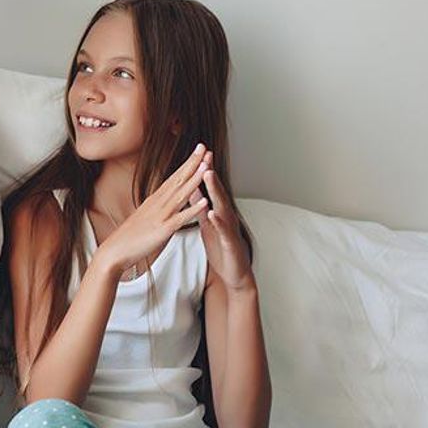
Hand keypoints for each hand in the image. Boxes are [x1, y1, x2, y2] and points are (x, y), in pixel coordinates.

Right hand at [95, 144, 211, 277]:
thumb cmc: (129, 237)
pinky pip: (181, 218)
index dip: (187, 163)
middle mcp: (158, 203)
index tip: (197, 151)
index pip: (174, 177)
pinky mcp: (163, 230)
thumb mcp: (145, 216)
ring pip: (181, 194)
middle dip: (193, 163)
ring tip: (207, 165)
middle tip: (204, 147)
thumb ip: (156, 207)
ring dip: (195, 179)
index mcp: (155, 200)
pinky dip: (193, 209)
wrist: (114, 251)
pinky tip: (205, 201)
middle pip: (178, 179)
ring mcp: (161, 215)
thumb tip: (163, 200)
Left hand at [189, 158, 254, 290]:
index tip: (199, 153)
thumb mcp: (208, 224)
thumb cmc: (221, 248)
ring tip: (207, 175)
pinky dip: (218, 221)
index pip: (210, 188)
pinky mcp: (230, 243)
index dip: (204, 171)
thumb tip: (193, 188)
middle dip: (210, 173)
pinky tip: (212, 213)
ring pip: (222, 206)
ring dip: (215, 191)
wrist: (234, 274)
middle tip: (204, 155)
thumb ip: (201, 207)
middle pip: (217, 191)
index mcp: (217, 212)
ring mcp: (229, 229)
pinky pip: (223, 231)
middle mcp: (225, 216)